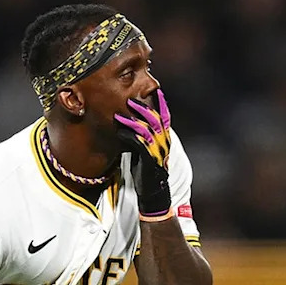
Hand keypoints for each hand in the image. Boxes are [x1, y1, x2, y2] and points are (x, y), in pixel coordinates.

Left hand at [114, 89, 171, 217]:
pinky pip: (138, 145)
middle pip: (155, 120)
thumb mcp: (148, 151)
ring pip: (146, 131)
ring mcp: (156, 152)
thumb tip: (133, 125)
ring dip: (132, 121)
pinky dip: (129, 136)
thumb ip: (145, 138)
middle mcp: (163, 144)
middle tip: (130, 99)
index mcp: (165, 140)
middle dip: (143, 109)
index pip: (165, 117)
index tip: (155, 91)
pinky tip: (120, 132)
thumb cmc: (148, 171)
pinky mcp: (148, 161)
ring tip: (120, 115)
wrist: (153, 193)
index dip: (161, 104)